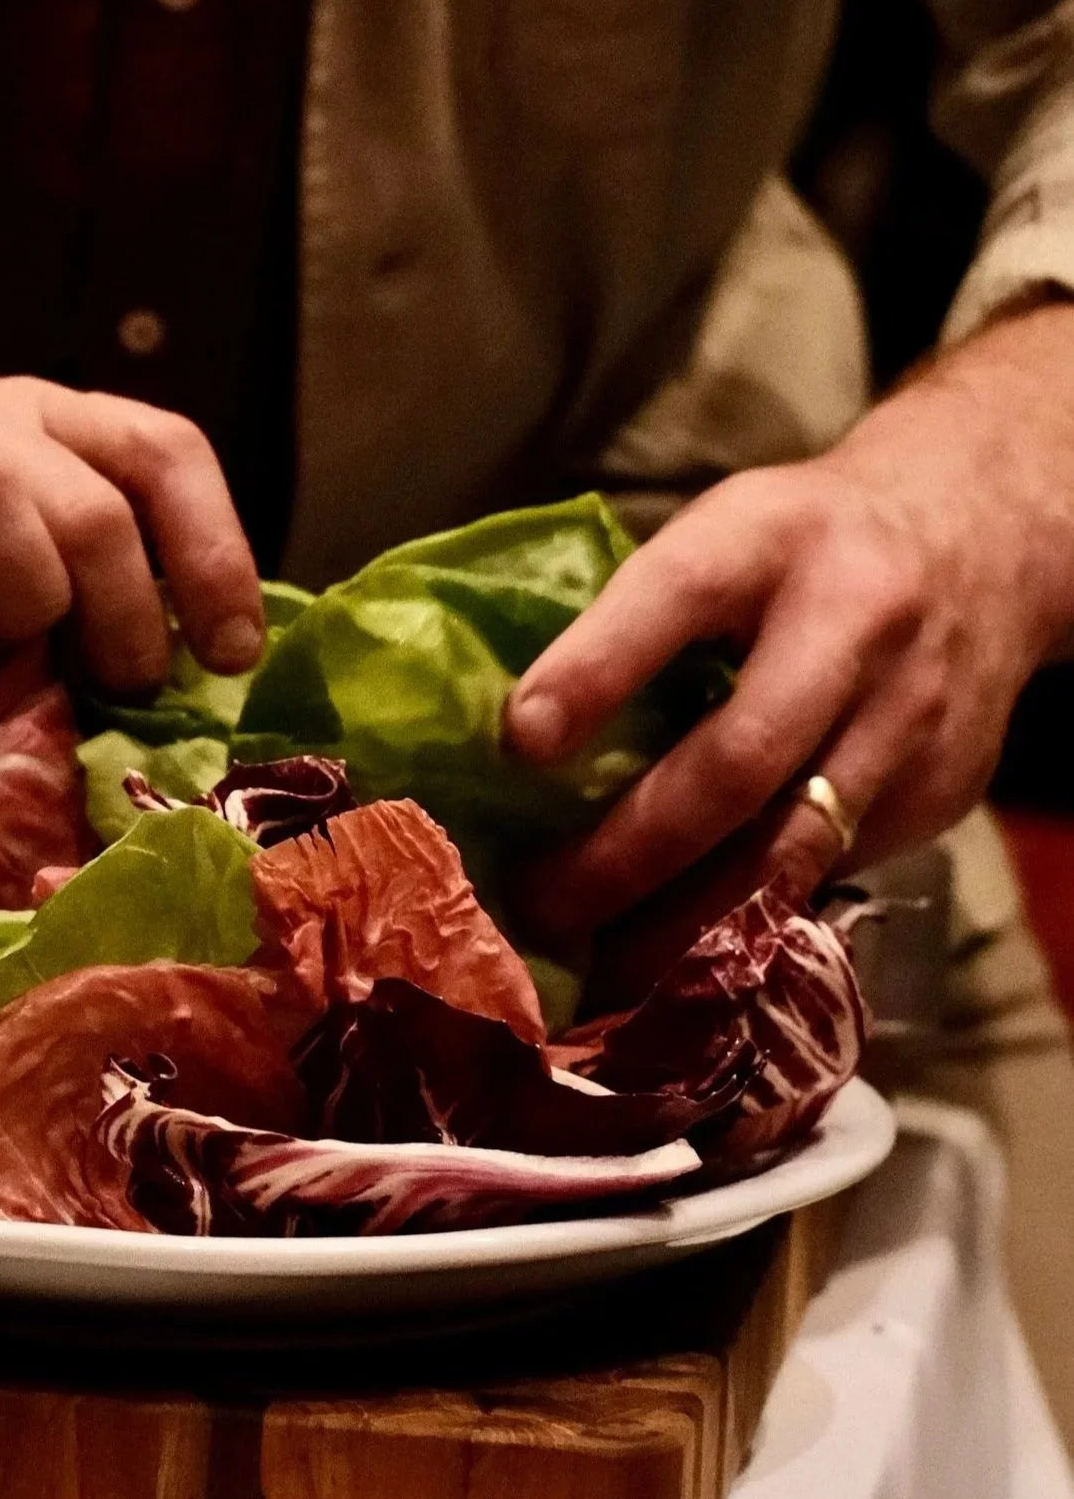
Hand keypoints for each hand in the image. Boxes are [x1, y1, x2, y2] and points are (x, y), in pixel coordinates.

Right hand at [0, 237, 263, 689]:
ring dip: (27, 611)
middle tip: (111, 690)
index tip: (227, 654)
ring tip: (6, 670)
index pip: (160, 450)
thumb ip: (53, 584)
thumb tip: (175, 681)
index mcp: (21, 420)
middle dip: (126, 616)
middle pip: (92, 501)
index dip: (215, 553)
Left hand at [506, 302, 1073, 946]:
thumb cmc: (804, 545)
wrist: (980, 543)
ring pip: (789, 847)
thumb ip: (638, 613)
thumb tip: (517, 732)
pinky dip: (751, 918)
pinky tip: (686, 952)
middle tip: (541, 904)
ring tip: (599, 966)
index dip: (593, 672)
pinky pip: (831, 873)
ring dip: (684, 921)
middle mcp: (854, 624)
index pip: (674, 597)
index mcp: (771, 539)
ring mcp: (909, 717)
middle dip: (629, 851)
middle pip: (737, 761)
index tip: (518, 745)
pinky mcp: (942, 791)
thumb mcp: (724, 532)